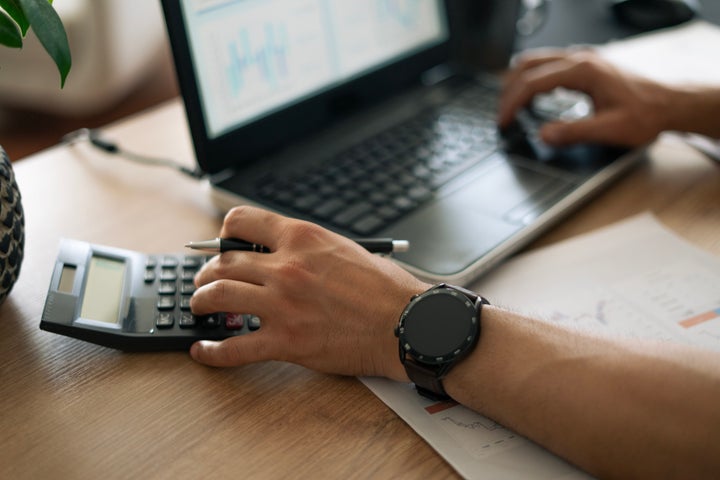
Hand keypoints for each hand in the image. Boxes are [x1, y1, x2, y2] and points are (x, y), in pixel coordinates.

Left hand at [189, 206, 428, 379]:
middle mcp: (286, 267)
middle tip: (204, 282)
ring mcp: (282, 305)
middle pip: (222, 262)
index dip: (223, 234)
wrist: (406, 323)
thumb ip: (306, 248)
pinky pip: (234, 348)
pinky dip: (211, 351)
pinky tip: (202, 351)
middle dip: (206, 273)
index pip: (241, 222)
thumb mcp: (344, 248)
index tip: (221, 246)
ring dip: (200, 302)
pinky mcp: (286, 341)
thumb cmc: (384, 288)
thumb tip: (279, 253)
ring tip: (200, 307)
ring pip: (217, 297)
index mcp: (301, 238)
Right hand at [498, 49, 672, 146]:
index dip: (513, 103)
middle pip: (528, 66)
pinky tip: (534, 100)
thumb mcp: (610, 129)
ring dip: (519, 83)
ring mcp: (582, 59)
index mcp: (583, 70)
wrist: (670, 104)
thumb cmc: (646, 114)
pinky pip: (547, 67)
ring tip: (512, 108)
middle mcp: (580, 59)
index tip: (503, 122)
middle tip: (502, 115)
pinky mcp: (584, 66)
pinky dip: (533, 82)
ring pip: (535, 62)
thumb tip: (543, 135)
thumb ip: (574, 133)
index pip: (533, 82)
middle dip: (509, 91)